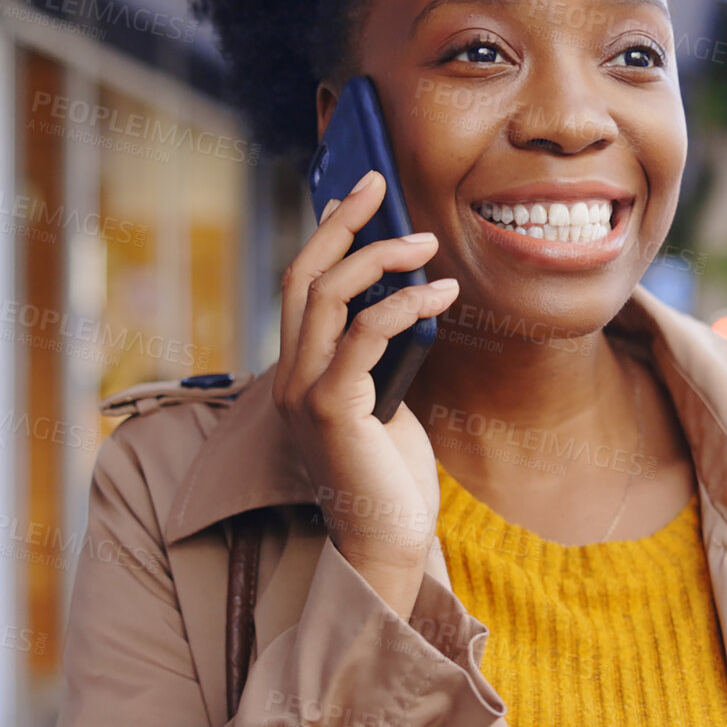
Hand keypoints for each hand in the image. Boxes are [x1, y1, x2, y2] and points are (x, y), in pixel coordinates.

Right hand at [273, 169, 458, 617]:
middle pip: (303, 275)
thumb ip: (377, 355)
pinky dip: (402, 305)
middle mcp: (286, 377)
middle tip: (379, 184)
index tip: (355, 198)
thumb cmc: (391, 477)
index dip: (324, 235)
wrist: (387, 543)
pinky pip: (362, 336)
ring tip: (426, 241)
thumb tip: (404, 297)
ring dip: (379, 258)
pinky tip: (439, 295)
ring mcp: (301, 393)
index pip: (299, 286)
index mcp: (296, 371)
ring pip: (326, 297)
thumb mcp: (383, 399)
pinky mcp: (329, 410)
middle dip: (342, 223)